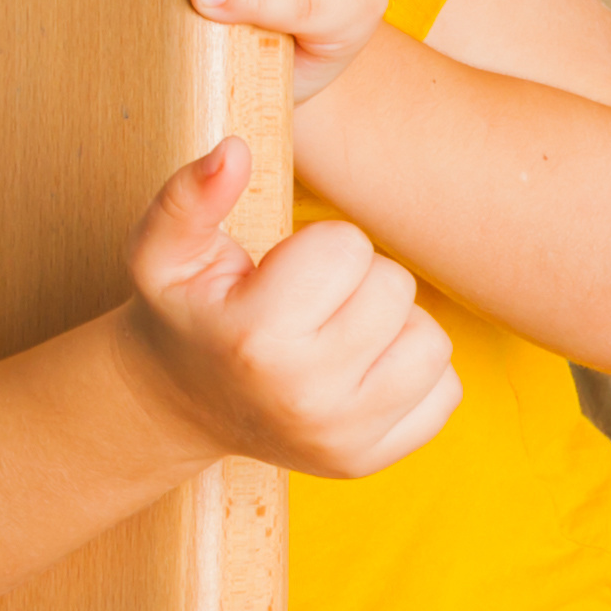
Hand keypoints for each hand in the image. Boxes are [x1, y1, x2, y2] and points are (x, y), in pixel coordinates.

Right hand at [117, 138, 458, 477]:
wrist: (179, 403)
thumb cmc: (185, 311)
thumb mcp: (163, 250)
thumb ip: (192, 195)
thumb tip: (235, 150)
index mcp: (257, 338)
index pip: (348, 245)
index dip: (319, 246)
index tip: (282, 272)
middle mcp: (306, 396)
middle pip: (395, 288)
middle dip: (358, 281)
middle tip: (311, 303)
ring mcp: (343, 438)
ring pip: (432, 340)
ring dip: (393, 326)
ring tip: (337, 334)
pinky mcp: (372, 460)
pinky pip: (447, 391)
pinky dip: (413, 374)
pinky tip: (359, 372)